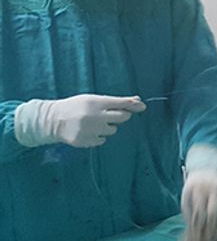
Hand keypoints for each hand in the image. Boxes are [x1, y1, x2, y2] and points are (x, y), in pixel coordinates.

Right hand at [13, 94, 145, 148]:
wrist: (51, 120)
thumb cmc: (76, 107)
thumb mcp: (92, 99)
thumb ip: (114, 101)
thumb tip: (138, 101)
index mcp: (96, 103)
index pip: (121, 103)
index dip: (133, 104)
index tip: (142, 106)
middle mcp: (94, 116)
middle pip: (122, 117)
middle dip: (121, 116)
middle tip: (110, 115)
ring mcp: (89, 130)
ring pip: (113, 130)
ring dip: (108, 127)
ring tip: (94, 123)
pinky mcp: (84, 141)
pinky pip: (102, 140)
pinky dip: (98, 136)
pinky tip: (88, 131)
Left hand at [181, 170, 216, 240]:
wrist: (208, 168)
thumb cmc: (195, 185)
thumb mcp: (187, 196)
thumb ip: (189, 213)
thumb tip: (191, 232)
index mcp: (200, 189)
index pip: (199, 213)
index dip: (197, 229)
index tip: (196, 239)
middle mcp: (215, 190)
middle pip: (213, 214)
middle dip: (209, 230)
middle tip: (206, 240)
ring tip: (215, 236)